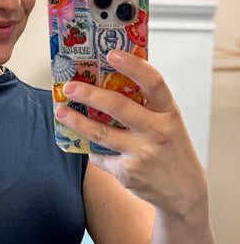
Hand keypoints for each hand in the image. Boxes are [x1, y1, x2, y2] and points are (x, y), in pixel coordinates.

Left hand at [56, 49, 207, 217]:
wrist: (183, 189)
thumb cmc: (170, 148)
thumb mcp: (168, 123)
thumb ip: (146, 106)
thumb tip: (109, 82)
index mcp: (169, 112)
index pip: (153, 82)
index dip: (133, 66)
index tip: (112, 54)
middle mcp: (157, 131)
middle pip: (118, 106)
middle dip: (89, 94)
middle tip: (69, 87)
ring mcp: (141, 153)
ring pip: (101, 133)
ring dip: (76, 122)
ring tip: (61, 112)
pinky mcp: (127, 172)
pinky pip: (101, 156)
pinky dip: (93, 149)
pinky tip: (87, 144)